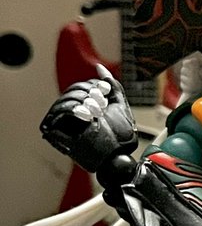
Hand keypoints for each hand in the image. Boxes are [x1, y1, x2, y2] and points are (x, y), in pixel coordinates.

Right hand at [41, 66, 137, 181]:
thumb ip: (113, 86)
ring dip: (83, 103)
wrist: (118, 158)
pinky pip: (57, 113)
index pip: (83, 86)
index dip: (94, 87)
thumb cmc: (121, 138)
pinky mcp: (56, 131)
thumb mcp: (120, 106)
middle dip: (89, 95)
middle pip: (73, 90)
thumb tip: (100, 68)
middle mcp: (74, 113)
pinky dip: (72, 110)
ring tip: (95, 114)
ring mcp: (64, 122)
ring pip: (65, 100)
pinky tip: (85, 116)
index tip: (106, 96)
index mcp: (87, 106)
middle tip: (101, 107)